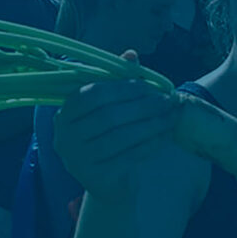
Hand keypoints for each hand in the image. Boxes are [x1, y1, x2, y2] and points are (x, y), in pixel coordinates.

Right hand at [53, 51, 179, 203]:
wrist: (109, 184)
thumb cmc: (110, 139)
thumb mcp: (110, 110)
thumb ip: (117, 82)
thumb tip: (131, 54)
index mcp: (64, 114)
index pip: (92, 94)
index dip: (123, 87)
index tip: (151, 86)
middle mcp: (64, 137)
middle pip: (109, 115)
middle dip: (144, 106)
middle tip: (169, 101)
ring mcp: (77, 159)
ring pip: (121, 136)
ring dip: (152, 124)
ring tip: (172, 116)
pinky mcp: (95, 177)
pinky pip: (129, 155)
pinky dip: (151, 144)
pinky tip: (166, 135)